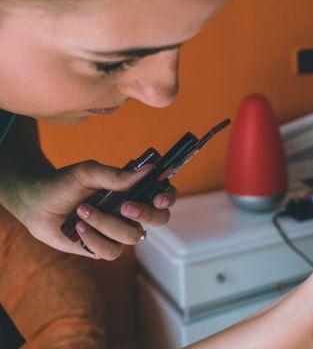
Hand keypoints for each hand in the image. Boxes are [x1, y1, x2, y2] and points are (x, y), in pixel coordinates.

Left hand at [14, 160, 176, 259]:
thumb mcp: (88, 173)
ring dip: (106, 224)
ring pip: (131, 237)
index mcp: (134, 191)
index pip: (164, 196)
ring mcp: (118, 232)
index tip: (158, 197)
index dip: (167, 198)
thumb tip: (149, 170)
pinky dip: (94, 239)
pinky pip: (110, 252)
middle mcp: (131, 212)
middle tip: (124, 207)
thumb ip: (117, 175)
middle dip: (145, 215)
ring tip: (83, 211)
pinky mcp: (102, 248)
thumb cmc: (63, 183)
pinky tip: (78, 227)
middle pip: (159, 220)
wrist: (34, 204)